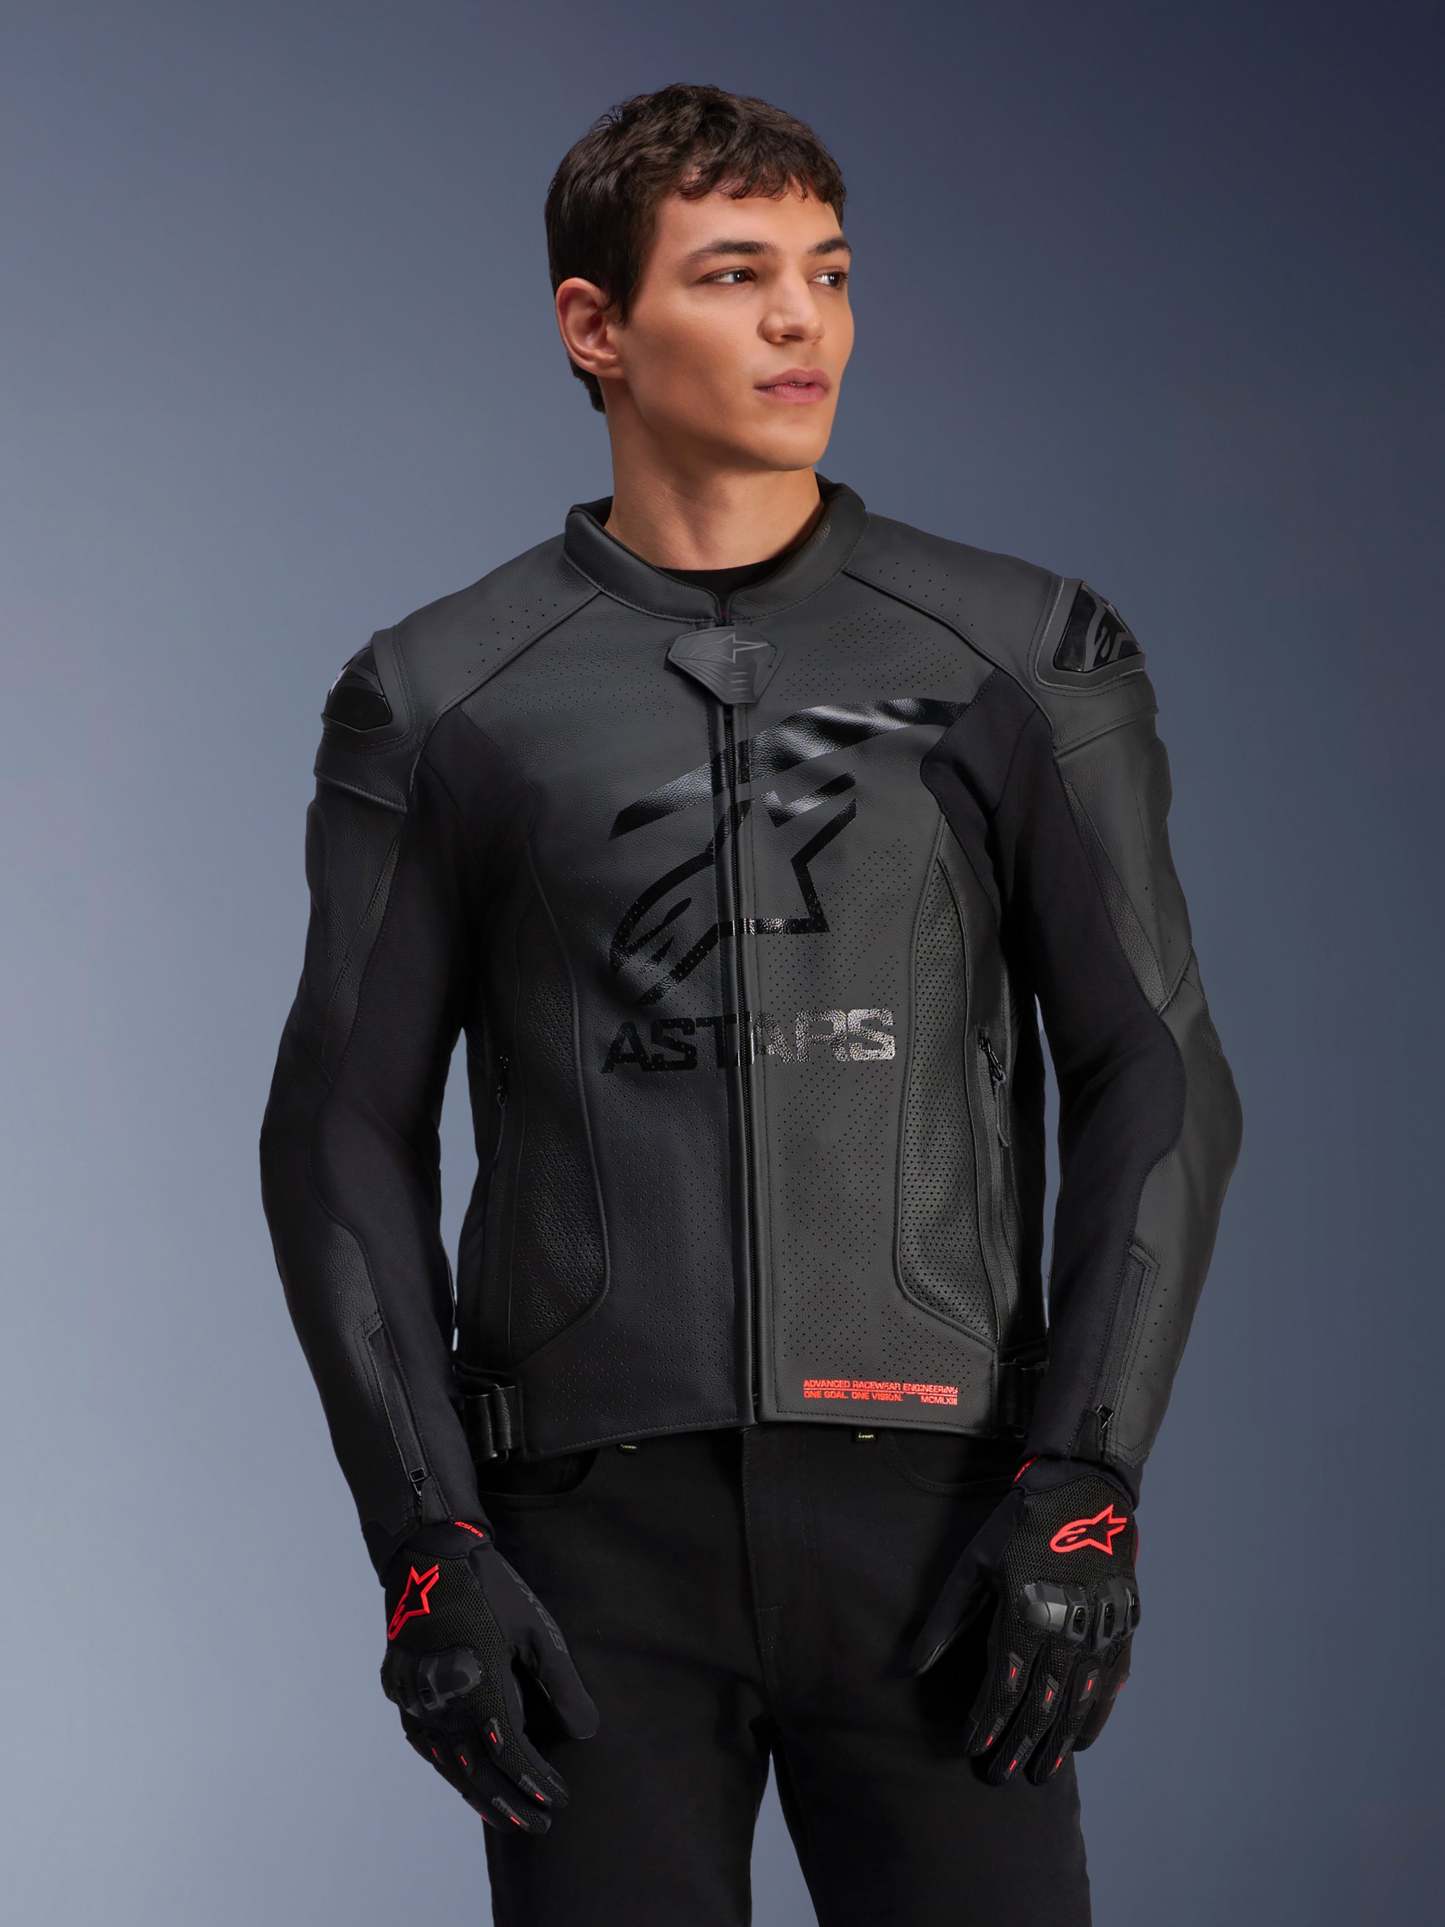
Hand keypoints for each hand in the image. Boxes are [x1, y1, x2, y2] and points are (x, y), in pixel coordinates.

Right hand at [379, 1518, 600, 1832]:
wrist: (426, 1555)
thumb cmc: (489, 1588)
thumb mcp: (536, 1629)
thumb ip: (562, 1683)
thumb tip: (587, 1734)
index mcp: (478, 1683)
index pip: (509, 1752)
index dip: (535, 1780)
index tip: (559, 1798)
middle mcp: (441, 1699)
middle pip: (476, 1770)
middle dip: (510, 1803)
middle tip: (540, 1825)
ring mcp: (415, 1700)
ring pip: (448, 1764)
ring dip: (479, 1796)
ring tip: (508, 1820)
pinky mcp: (403, 1694)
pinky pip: (428, 1747)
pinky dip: (452, 1771)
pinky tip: (469, 1784)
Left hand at [905, 1457, 1139, 1785]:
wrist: (1084, 1491)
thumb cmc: (1018, 1525)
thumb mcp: (972, 1565)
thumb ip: (944, 1621)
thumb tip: (909, 1668)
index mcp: (1024, 1615)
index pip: (1002, 1689)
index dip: (986, 1724)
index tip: (971, 1749)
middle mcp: (1065, 1632)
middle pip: (1039, 1707)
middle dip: (1018, 1746)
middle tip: (1000, 1777)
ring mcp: (1099, 1634)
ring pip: (1076, 1706)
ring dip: (1055, 1744)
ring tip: (1039, 1774)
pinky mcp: (1121, 1629)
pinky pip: (1109, 1688)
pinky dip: (1094, 1719)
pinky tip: (1079, 1741)